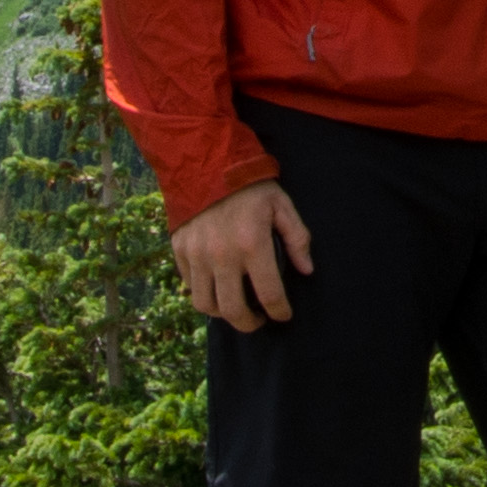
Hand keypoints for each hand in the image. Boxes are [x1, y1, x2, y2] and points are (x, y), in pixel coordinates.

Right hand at [172, 180, 315, 328]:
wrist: (205, 162)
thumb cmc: (249, 185)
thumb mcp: (281, 205)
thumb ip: (297, 238)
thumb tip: (306, 270)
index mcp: (252, 244)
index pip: (269, 294)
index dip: (280, 311)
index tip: (284, 315)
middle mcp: (222, 255)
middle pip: (234, 310)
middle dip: (250, 324)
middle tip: (259, 320)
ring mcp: (197, 255)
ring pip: (206, 304)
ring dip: (223, 312)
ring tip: (235, 306)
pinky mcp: (180, 250)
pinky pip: (190, 285)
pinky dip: (204, 292)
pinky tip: (217, 285)